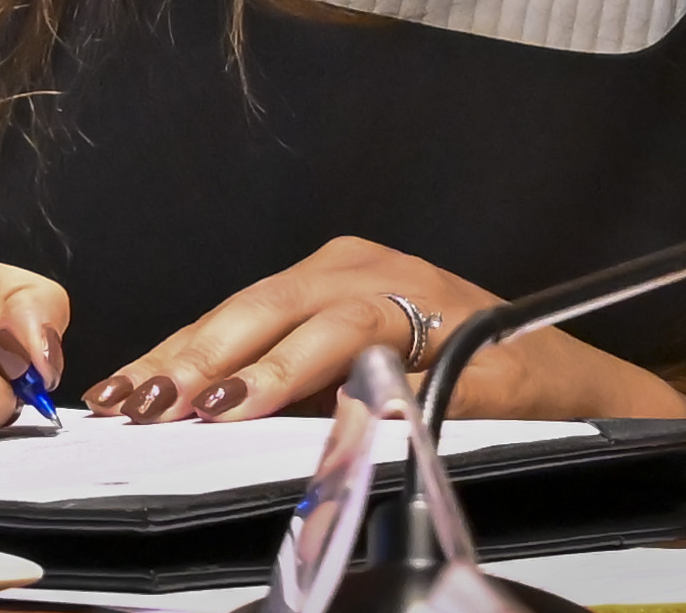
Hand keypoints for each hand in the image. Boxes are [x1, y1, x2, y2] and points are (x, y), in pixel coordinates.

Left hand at [76, 235, 682, 425]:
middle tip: (146, 401)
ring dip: (260, 366)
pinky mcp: (450, 328)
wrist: (566, 380)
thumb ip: (292, 385)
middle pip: (259, 307)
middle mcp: (360, 268)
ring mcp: (406, 289)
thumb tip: (202, 415)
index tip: (120, 393)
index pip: (233, 314)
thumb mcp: (357, 374)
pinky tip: (304, 405)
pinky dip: (338, 378)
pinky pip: (384, 351)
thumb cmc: (457, 375)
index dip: (174, 353)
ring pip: (315, 318)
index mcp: (330, 275)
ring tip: (212, 406)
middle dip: (196, 358)